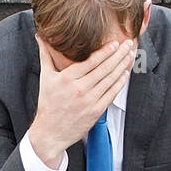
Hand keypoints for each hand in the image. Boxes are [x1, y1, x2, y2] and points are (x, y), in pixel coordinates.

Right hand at [28, 36, 134, 167]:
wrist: (50, 133)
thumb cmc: (48, 104)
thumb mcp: (45, 78)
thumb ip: (45, 55)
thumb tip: (40, 37)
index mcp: (67, 79)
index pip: (91, 61)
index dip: (106, 51)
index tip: (116, 43)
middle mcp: (79, 89)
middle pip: (104, 68)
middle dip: (119, 55)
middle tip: (129, 44)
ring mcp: (89, 101)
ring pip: (110, 79)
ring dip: (123, 66)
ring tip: (130, 55)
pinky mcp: (96, 111)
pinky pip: (111, 94)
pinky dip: (120, 83)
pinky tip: (125, 74)